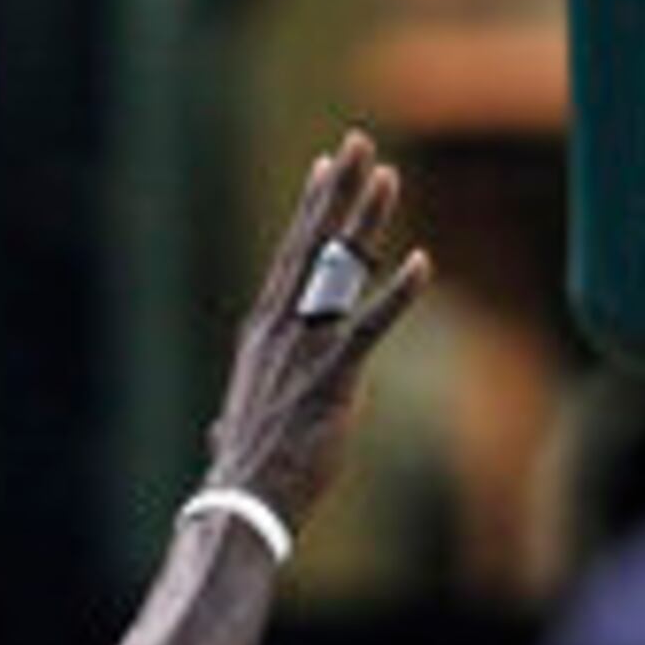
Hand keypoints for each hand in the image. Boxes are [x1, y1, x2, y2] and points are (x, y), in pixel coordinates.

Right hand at [200, 131, 430, 527]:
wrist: (242, 501)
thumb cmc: (247, 471)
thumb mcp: (239, 427)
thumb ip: (236, 415)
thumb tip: (220, 429)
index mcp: (262, 331)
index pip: (292, 256)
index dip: (312, 209)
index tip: (326, 167)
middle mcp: (280, 328)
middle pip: (314, 243)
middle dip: (339, 190)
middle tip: (359, 143)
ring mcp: (305, 349)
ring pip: (341, 270)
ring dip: (367, 220)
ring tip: (389, 176)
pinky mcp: (332, 379)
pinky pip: (371, 327)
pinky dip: (398, 294)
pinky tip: (423, 261)